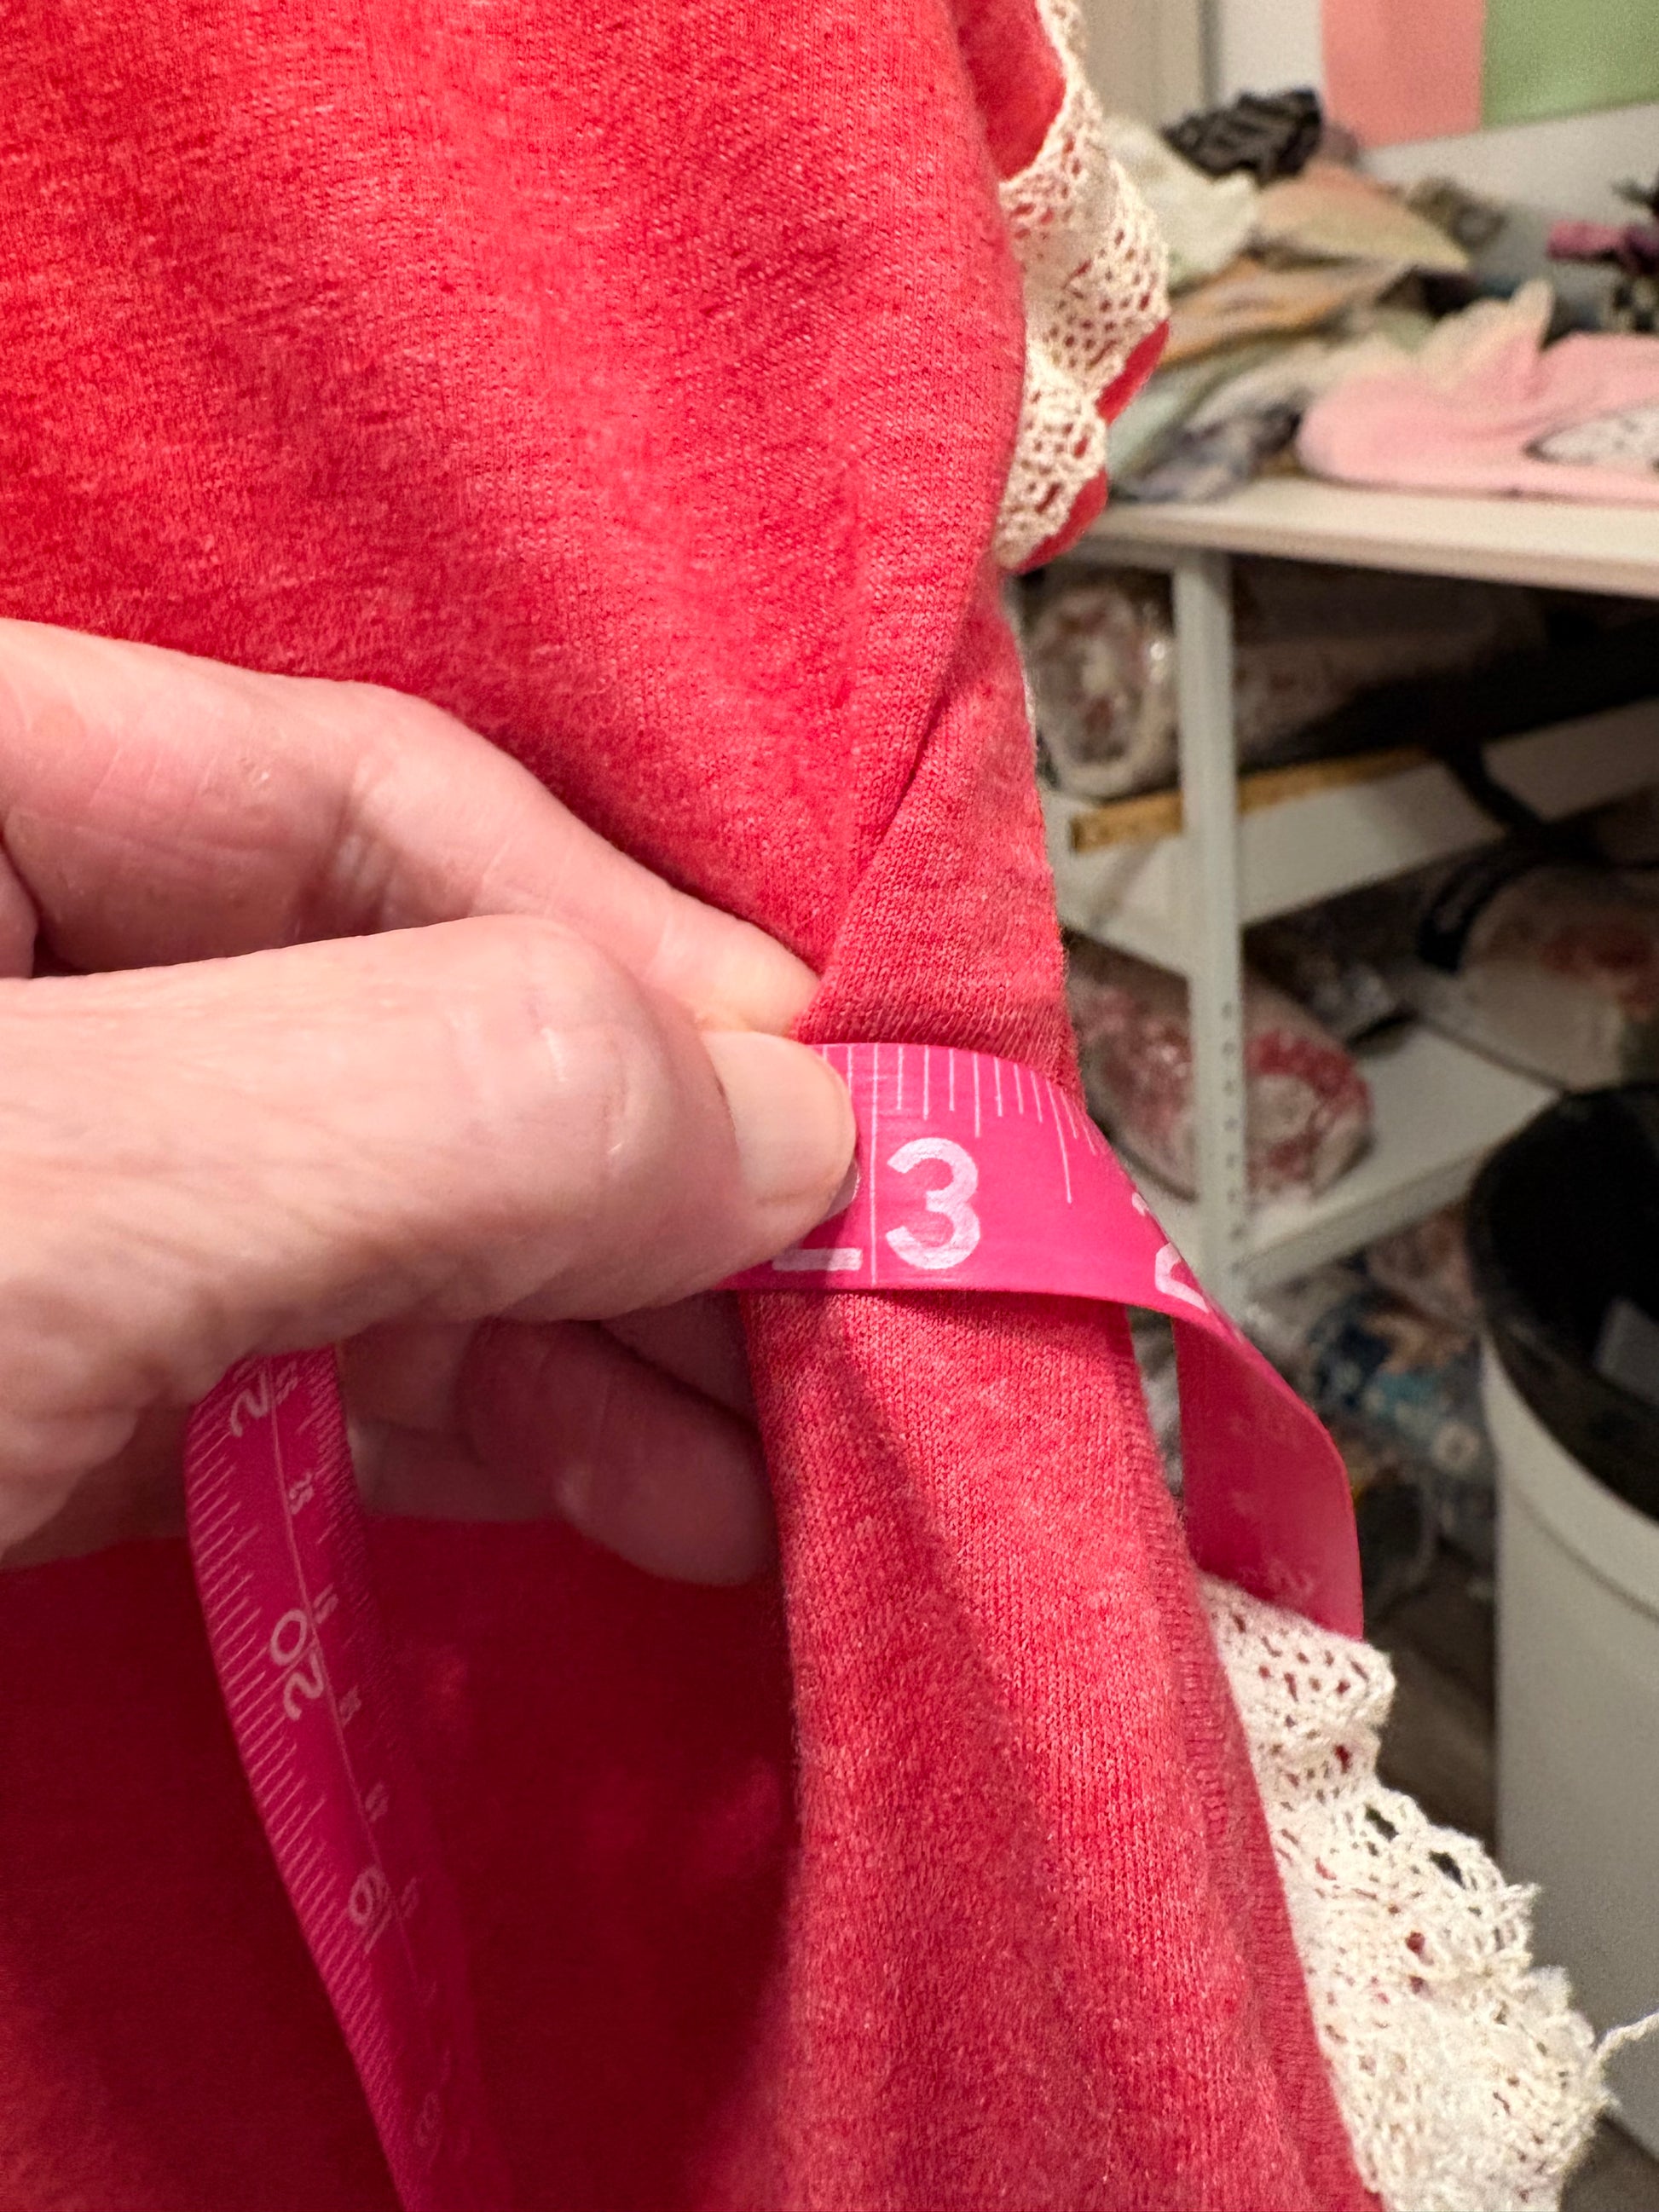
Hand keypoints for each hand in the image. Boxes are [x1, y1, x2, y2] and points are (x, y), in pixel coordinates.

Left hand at [0, 621, 852, 1578]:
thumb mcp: (69, 1189)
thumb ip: (427, 1110)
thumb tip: (777, 1123)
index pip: (375, 797)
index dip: (634, 944)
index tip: (828, 1108)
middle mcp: (56, 973)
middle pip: (433, 1024)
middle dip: (662, 1182)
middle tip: (862, 1304)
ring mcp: (90, 1188)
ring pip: (415, 1217)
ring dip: (627, 1339)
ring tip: (799, 1444)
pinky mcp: (93, 1386)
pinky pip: (344, 1370)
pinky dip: (510, 1431)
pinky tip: (655, 1483)